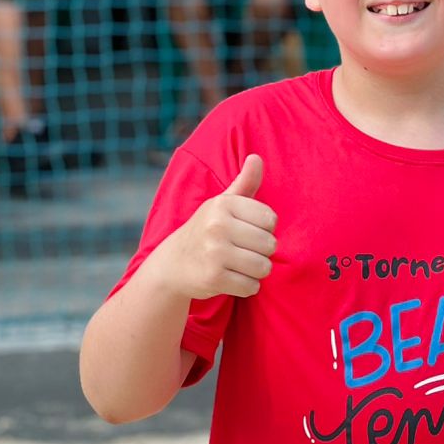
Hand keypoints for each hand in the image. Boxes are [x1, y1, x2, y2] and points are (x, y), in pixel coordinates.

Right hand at [154, 154, 276, 300]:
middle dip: (261, 252)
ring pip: (264, 267)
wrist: (173, 263)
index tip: (246, 231)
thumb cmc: (207, 229)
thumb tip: (257, 157)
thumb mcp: (223, 203)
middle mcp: (218, 225)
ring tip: (237, 265)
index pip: (271, 220)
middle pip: (270, 245)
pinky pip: (251, 287)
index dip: (263, 229)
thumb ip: (244, 182)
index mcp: (223, 205)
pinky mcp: (213, 277)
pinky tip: (231, 278)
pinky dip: (246, 286)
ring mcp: (214, 252)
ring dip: (256, 271)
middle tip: (241, 251)